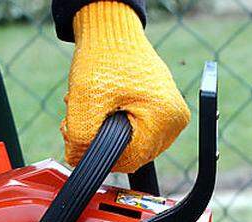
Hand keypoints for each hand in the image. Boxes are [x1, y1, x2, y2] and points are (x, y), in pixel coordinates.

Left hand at [62, 1, 190, 172]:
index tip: (76, 136)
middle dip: (99, 140)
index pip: (129, 159)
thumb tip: (78, 160)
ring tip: (90, 108)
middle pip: (131, 154)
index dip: (97, 154)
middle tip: (77, 119)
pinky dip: (115, 124)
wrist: (113, 32)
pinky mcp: (163, 112)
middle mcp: (175, 121)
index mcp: (165, 118)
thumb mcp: (84, 100)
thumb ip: (80, 137)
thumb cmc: (104, 58)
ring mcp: (171, 117)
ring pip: (132, 144)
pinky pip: (137, 132)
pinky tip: (103, 107)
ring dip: (105, 133)